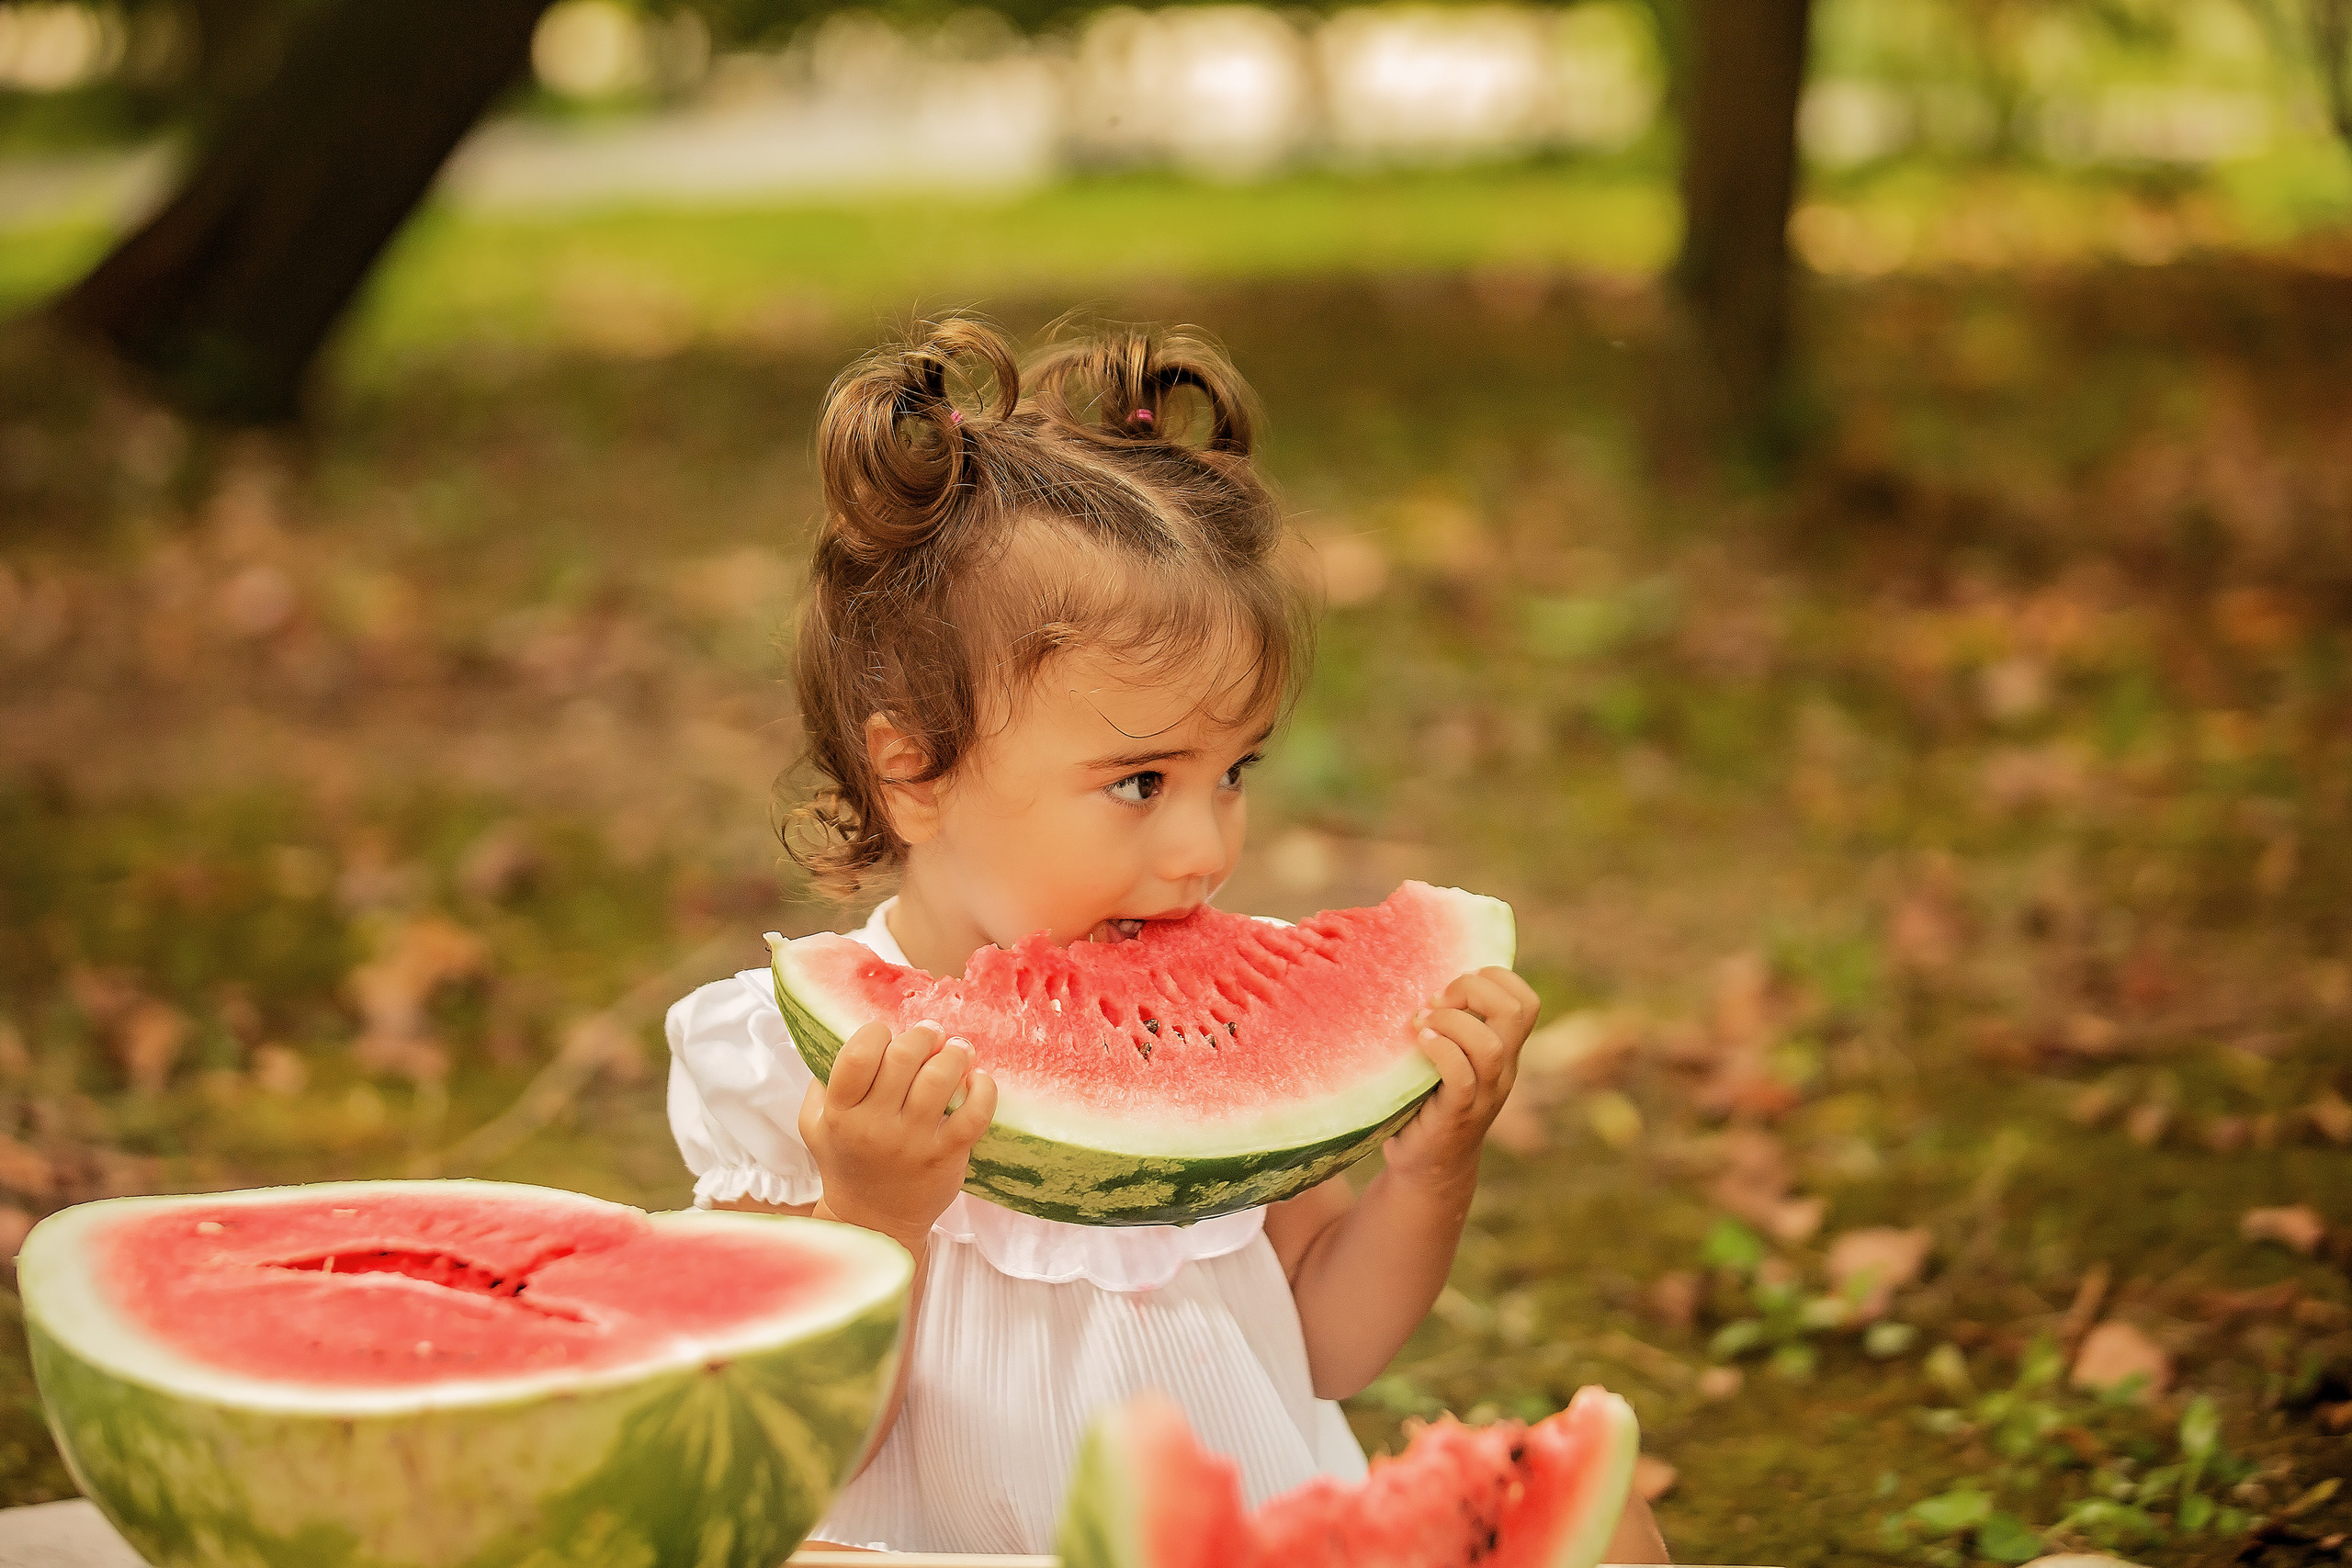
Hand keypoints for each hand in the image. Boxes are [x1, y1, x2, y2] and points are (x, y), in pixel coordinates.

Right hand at [799, 1020, 996, 1255]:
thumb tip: (840, 1035)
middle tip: (932, 1035)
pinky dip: (983, 1089)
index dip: (877, 1033)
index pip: (859, 1055)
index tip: (888, 1035)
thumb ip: (821, 1083)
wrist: (873, 1222)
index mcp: (841, 1112)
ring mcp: (912, 1142)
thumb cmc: (847, 1163)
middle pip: (903, 1058)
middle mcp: (875, 1126)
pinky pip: (974, 1114)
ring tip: (957, 1050)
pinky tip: (977, 1079)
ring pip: (939, 1079)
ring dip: (954, 1054)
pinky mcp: (946, 1156)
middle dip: (922, 1036)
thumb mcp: (816, 1126)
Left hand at [1384, 967, 1540, 1191]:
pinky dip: (1441, 1052)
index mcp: (1506, 1051)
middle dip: (1472, 989)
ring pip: (1490, 1047)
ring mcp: (1484, 1096)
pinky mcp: (1458, 1116)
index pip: (1527, 1002)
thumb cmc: (1430, 1100)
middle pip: (1515, 1012)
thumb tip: (1417, 971)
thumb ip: (1451, 1024)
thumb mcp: (1450, 1056)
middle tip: (1436, 1000)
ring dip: (1451, 1022)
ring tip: (1421, 1023)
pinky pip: (1461, 1078)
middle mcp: (1503, 1071)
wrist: (1429, 1166)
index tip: (1455, 982)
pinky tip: (1420, 1043)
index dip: (1496, 977)